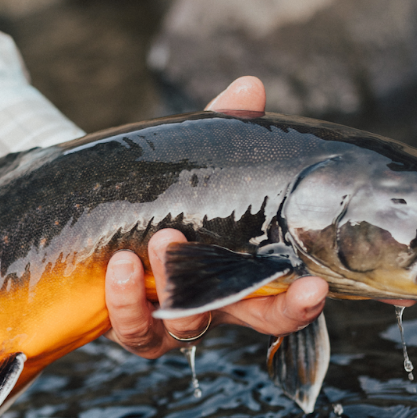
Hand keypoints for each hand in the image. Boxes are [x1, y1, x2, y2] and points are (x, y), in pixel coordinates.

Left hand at [102, 77, 324, 357]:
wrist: (100, 217)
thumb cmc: (167, 196)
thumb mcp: (197, 164)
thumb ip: (224, 130)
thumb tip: (248, 87)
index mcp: (247, 270)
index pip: (290, 296)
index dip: (306, 300)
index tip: (317, 287)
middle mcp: (222, 302)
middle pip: (262, 320)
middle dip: (279, 309)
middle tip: (275, 280)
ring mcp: (178, 320)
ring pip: (189, 324)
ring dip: (178, 281)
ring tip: (165, 238)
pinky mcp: (135, 328)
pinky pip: (135, 330)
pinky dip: (127, 300)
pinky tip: (120, 266)